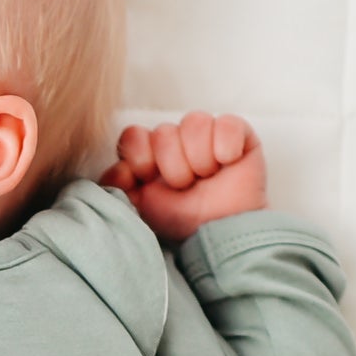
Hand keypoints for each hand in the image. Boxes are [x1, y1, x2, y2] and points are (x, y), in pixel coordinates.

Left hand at [100, 113, 266, 244]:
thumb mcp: (141, 208)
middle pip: (163, 131)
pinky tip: (227, 165)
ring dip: (199, 159)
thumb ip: (119, 187)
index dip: (139, 156)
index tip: (148, 179)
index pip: (133, 135)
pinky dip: (226, 148)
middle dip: (174, 167)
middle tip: (185, 187)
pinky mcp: (237, 132)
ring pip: (194, 122)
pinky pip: (226, 123)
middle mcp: (177, 140)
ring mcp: (206, 133)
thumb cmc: (182, 222)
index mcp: (150, 154)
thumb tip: (118, 168)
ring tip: (206, 178)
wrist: (221, 233)